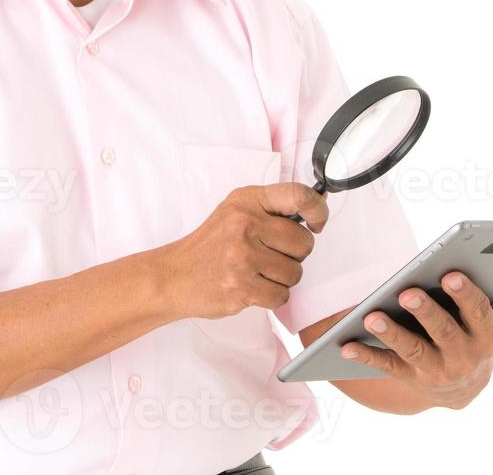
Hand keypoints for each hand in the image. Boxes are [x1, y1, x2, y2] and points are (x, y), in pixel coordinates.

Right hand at [160, 183, 327, 320]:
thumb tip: (316, 211)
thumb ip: (271, 209)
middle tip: (271, 256)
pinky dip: (271, 296)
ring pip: (295, 272)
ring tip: (256, 272)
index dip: (317, 210)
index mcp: (247, 201)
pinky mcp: (241, 287)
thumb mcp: (235, 211)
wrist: (174, 276)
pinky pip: (281, 295)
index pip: (298, 196)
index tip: (316, 223)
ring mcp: (242, 257)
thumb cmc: (210, 245)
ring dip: (281, 278)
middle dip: (295, 255)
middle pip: (304, 243)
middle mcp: (245, 225)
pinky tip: (252, 287)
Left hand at [339, 273, 492, 409]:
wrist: (466, 386)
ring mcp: (437, 369)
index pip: (478, 312)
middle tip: (407, 293)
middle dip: (425, 311)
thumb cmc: (477, 331)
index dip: (465, 294)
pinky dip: (366, 356)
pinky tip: (347, 345)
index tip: (449, 275)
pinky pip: (387, 366)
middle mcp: (464, 356)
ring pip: (413, 350)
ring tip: (371, 317)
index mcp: (487, 335)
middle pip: (444, 331)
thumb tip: (484, 261)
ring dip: (392, 333)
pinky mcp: (412, 376)